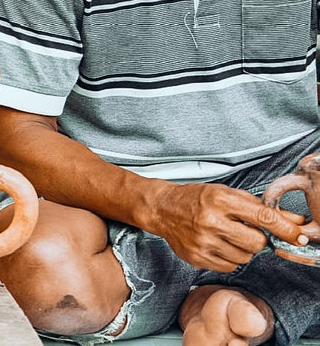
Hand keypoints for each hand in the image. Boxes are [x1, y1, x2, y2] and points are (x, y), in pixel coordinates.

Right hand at [150, 182, 307, 271]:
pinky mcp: (197, 257)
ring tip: (227, 236)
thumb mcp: (228, 194)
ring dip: (243, 249)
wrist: (161, 208)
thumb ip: (261, 208)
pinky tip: (218, 245)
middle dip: (258, 239)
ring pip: (245, 257)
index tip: (300, 237)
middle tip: (245, 231)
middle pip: (257, 242)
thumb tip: (295, 222)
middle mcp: (210, 221)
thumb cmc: (197, 199)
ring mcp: (202, 242)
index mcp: (220, 200)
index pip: (263, 217)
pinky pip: (230, 266)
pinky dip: (230, 258)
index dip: (286, 229)